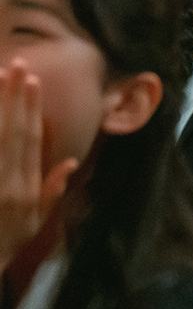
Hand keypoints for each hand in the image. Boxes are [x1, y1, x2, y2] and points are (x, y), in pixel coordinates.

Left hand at [0, 61, 76, 270]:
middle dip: (15, 97)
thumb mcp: (35, 222)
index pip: (31, 140)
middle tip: (18, 65)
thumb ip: (51, 190)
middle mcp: (5, 182)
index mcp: (24, 189)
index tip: (33, 82)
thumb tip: (70, 162)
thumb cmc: (4, 243)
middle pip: (11, 131)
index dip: (32, 110)